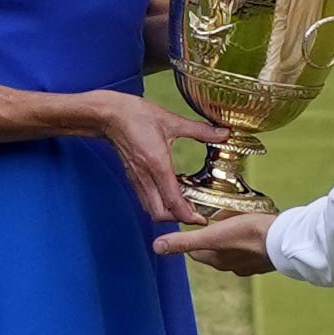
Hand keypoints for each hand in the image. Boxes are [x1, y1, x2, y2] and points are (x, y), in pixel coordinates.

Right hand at [94, 92, 227, 225]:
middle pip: (159, 214)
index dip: (188, 215)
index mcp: (157, 164)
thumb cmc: (137, 115)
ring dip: (168, 213)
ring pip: (151, 209)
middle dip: (178, 219)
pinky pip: (146, 199)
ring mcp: (137, 179)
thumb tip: (224, 133)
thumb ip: (200, 130)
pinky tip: (171, 193)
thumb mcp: (172, 121)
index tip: (202, 220)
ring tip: (186, 206)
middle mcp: (145, 176)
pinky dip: (159, 203)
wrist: (109, 114)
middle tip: (196, 214)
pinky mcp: (133, 177)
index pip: (172, 201)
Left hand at [153, 213, 276, 275]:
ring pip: (232, 251)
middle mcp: (230, 266)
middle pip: (212, 251)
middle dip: (210, 239)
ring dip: (230, 241)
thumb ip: (184, 241)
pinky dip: (248, 242)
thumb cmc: (248, 234)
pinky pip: (251, 251)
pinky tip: (254, 232)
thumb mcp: (211, 235)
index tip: (194, 225)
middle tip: (213, 221)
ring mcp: (249, 265)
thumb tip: (156, 247)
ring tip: (233, 224)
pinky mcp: (265, 259)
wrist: (284, 240)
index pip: (195, 250)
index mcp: (216, 260)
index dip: (192, 238)